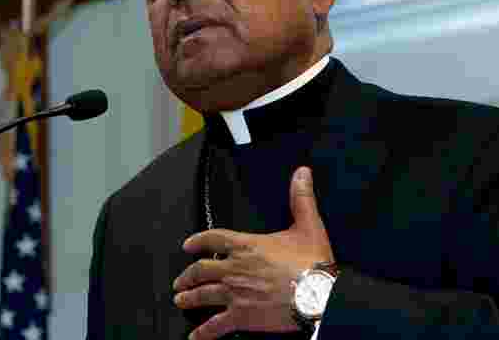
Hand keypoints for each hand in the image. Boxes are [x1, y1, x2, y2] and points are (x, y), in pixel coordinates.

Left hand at [173, 166, 333, 339]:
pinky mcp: (241, 317)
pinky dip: (203, 332)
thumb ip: (301, 198)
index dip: (198, 240)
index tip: (188, 245)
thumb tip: (301, 174)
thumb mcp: (309, 224)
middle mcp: (235, 268)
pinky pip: (216, 326)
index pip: (213, 238)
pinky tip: (195, 336)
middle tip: (180, 279)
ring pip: (203, 295)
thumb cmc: (313, 263)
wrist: (318, 295)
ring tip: (180, 300)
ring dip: (189, 297)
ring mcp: (235, 293)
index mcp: (247, 245)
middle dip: (188, 274)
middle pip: (201, 269)